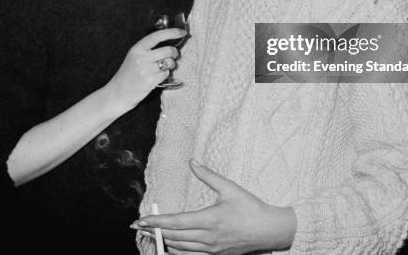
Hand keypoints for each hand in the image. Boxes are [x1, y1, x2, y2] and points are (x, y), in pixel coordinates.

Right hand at [109, 28, 184, 109]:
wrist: (118, 92)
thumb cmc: (128, 73)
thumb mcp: (134, 56)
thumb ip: (148, 49)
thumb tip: (169, 43)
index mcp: (137, 48)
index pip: (157, 36)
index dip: (172, 32)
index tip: (181, 32)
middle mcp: (141, 57)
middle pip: (168, 50)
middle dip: (174, 53)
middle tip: (173, 56)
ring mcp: (146, 70)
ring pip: (169, 63)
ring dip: (170, 65)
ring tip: (162, 68)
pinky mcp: (150, 81)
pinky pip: (166, 74)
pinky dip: (165, 75)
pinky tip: (157, 77)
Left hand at [134, 160, 295, 254]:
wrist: (269, 230)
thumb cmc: (250, 207)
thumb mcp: (229, 187)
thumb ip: (207, 175)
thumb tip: (192, 161)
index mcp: (209, 220)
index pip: (175, 222)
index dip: (156, 221)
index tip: (140, 220)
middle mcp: (207, 238)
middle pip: (173, 237)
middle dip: (154, 231)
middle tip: (139, 226)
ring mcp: (211, 249)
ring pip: (179, 248)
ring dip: (163, 241)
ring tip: (151, 233)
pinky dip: (177, 250)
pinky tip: (170, 244)